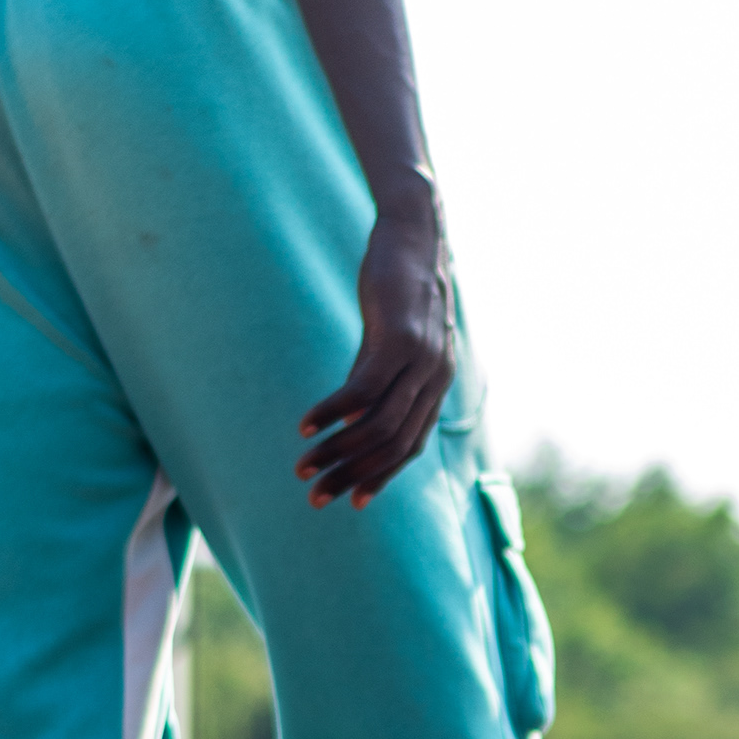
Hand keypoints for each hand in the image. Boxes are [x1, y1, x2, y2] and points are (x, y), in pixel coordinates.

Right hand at [297, 206, 456, 508]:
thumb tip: (353, 420)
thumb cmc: (400, 288)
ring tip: (302, 466)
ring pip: (377, 425)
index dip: (380, 478)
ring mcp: (421, 361)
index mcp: (436, 386)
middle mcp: (435, 380)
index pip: (409, 448)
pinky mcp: (398, 340)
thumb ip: (377, 379)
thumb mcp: (391, 340)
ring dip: (336, 451)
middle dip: (351, 475)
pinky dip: (333, 412)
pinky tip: (306, 425)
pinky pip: (363, 390)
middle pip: (392, 446)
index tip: (350, 501)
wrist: (415, 237)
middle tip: (314, 496)